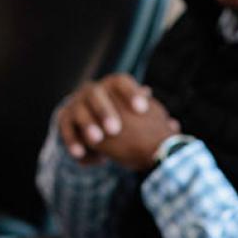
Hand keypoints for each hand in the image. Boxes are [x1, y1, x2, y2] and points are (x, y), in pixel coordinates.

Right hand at [58, 73, 179, 168]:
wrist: (94, 124)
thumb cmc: (122, 120)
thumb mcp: (135, 117)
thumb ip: (149, 118)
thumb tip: (173, 125)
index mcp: (112, 86)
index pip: (121, 82)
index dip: (131, 93)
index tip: (143, 109)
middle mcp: (93, 90)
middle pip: (96, 94)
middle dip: (105, 111)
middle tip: (114, 129)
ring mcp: (76, 103)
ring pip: (79, 110)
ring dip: (88, 125)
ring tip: (97, 140)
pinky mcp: (65, 118)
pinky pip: (65, 128)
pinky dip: (72, 141)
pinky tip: (81, 155)